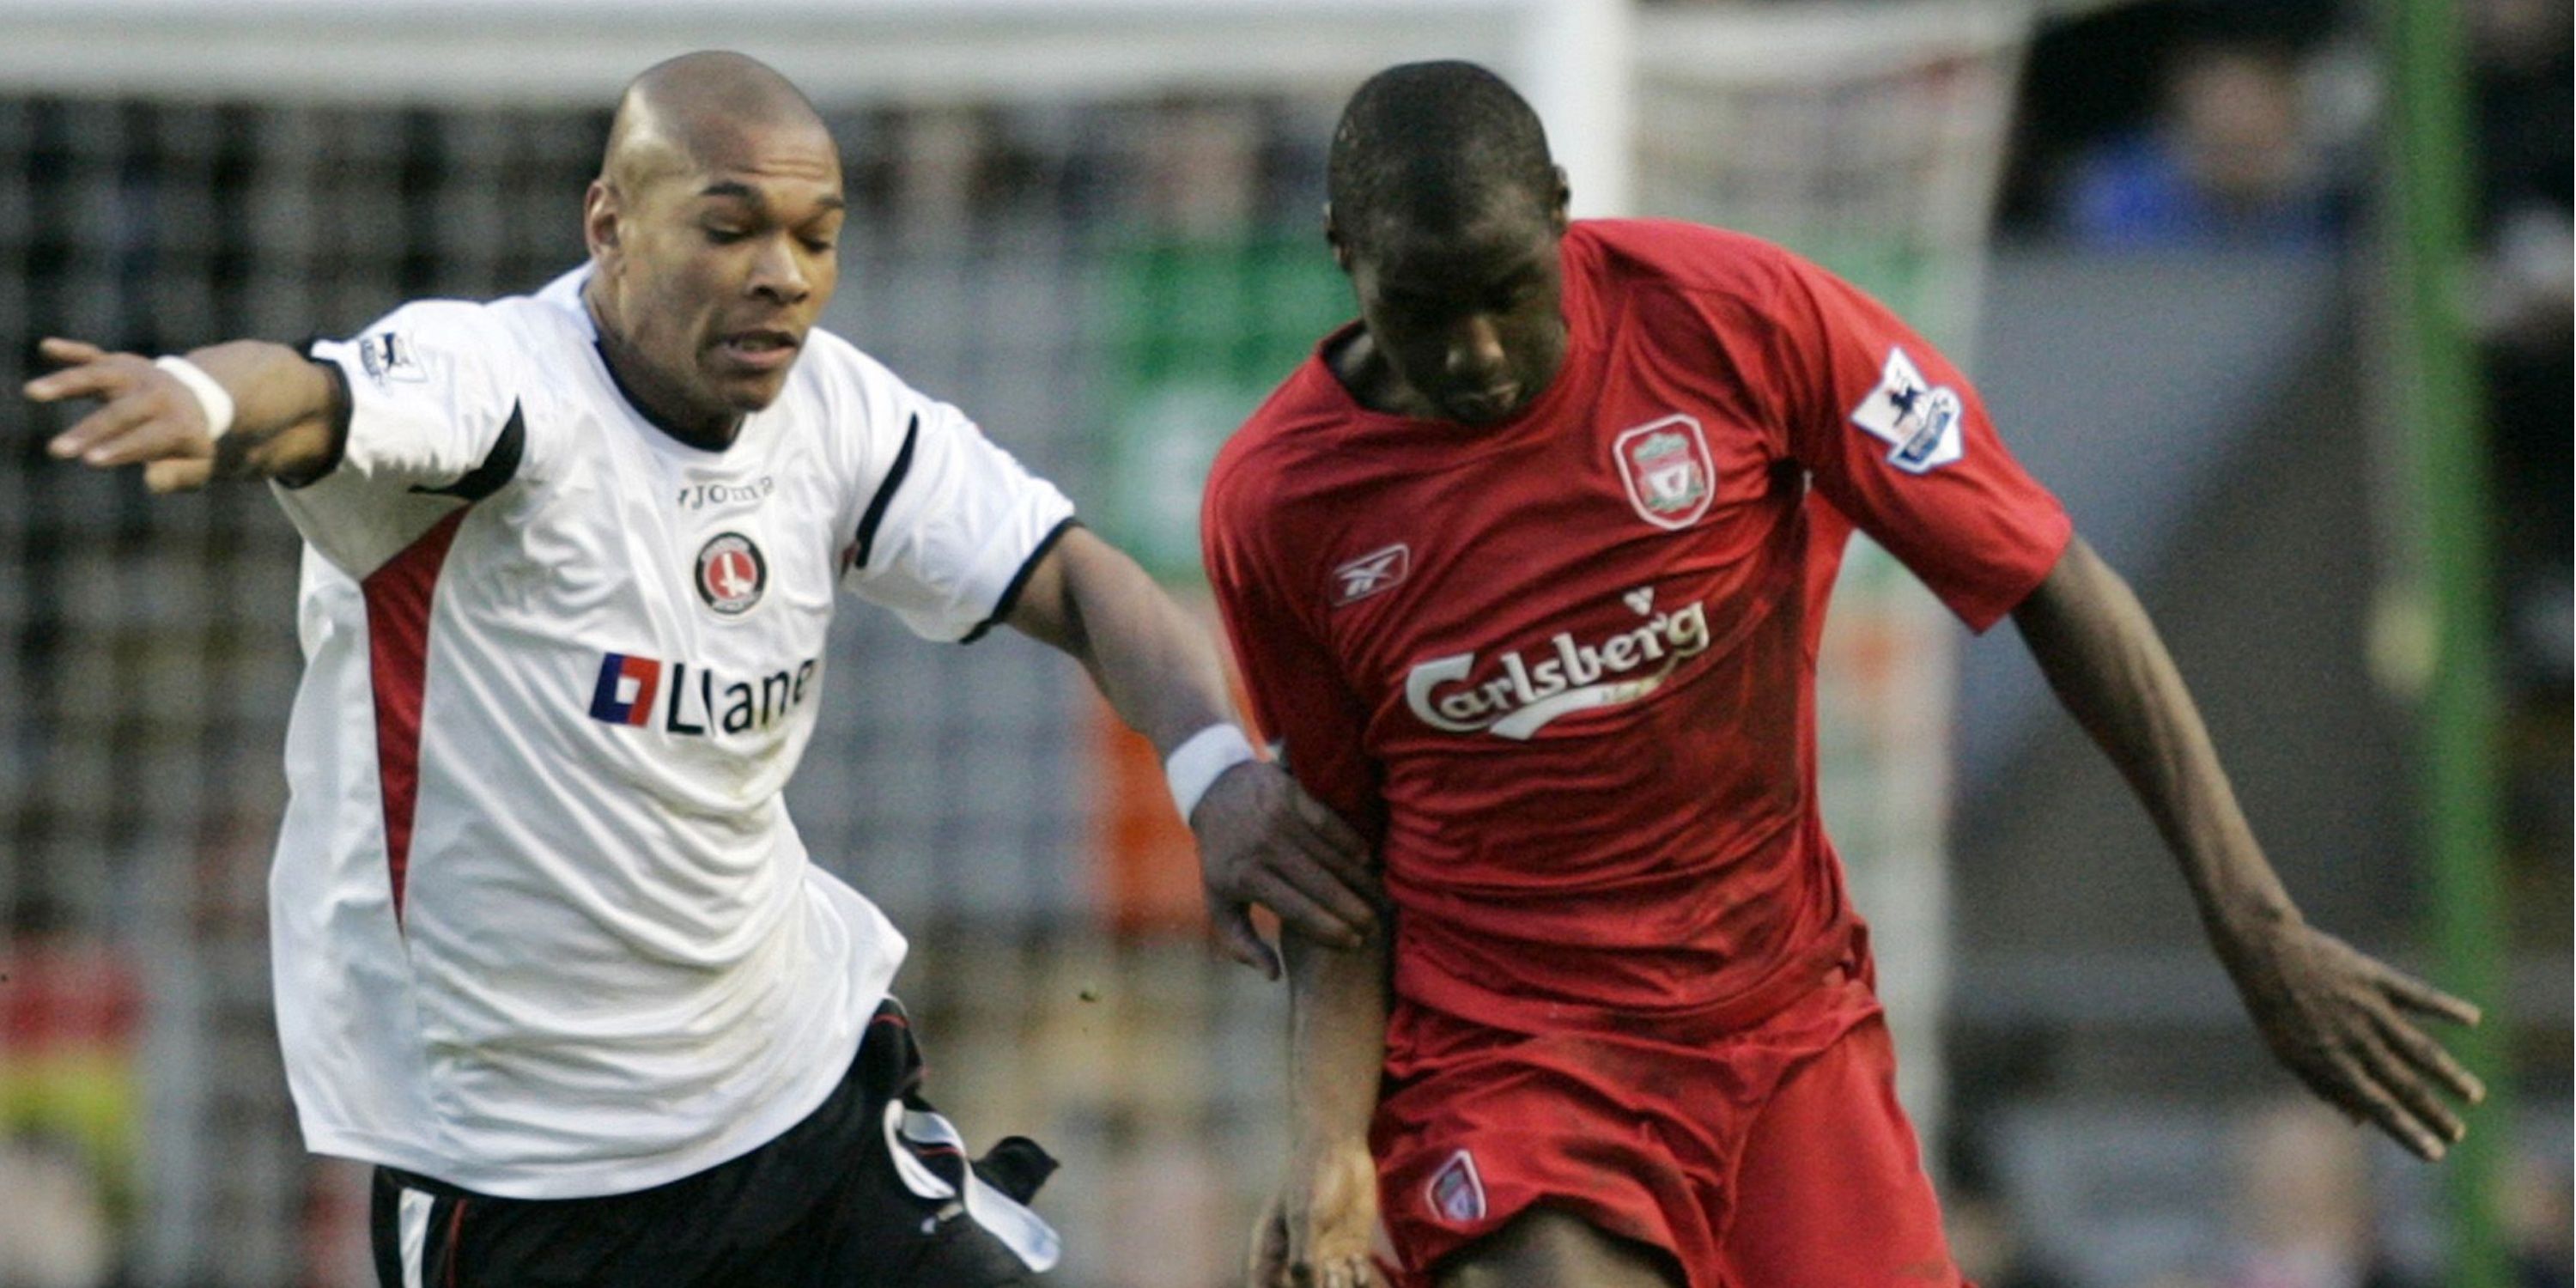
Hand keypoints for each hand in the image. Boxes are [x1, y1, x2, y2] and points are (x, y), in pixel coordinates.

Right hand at [24, 338, 218, 492]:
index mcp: (178, 423)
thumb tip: (153, 480)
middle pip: (120, 413)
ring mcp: (136, 375)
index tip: (91, 460)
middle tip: (58, 450)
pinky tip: (48, 347)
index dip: (120, 448)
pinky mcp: (118, 363)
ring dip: (68, 383)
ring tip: (34, 392)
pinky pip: (93, 355)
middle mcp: (158, 395)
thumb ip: (179, 475)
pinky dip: (72, 351)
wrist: (200, 397)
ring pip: (101, 376)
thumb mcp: (196, 465)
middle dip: (89, 431)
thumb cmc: (188, 442)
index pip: (147, 438)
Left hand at [1192, 761, 1377, 978]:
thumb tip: (1273, 974)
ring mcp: (1281, 819)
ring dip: (1359, 880)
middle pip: (1321, 885)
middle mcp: (1265, 847)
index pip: (1298, 910)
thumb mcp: (1218, 901)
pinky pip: (1332, 824)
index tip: (1354, 943)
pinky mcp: (1294, 796)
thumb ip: (1240, 944)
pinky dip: (1352, 843)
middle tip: (1374, 927)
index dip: (1330, 930)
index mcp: (1246, 877)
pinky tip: (1368, 862)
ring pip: (1331, 856)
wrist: (1215, 791)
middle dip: (1353, 909)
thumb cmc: (1223, 858)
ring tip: (1380, 900)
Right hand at [1248, 1137, 1382, 1287]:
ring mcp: (1323, 1259)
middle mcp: (1294, 1262)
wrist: (1338, 1149)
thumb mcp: (1304, 1214)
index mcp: (1269, 1254)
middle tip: (1330, 1270)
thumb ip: (1302, 1249)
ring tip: (1341, 1264)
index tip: (1306, 1279)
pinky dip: (1358, 1278)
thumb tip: (1304, 1280)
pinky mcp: (1348, 1252)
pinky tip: (1357, 1259)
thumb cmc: (1310, 1177)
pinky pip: (1354, 1280)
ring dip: (1340, 1287)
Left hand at [2225, 918, 2484, 1159]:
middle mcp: (2356, 1039)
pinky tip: (2473, 1018)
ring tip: (2474, 1095)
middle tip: (2459, 1134)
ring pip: (2421, 1048)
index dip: (2407, 1132)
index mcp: (2332, 1062)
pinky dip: (2448, 1007)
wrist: (2266, 952)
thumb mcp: (2288, 1054)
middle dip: (2435, 1112)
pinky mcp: (2378, 979)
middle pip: (2405, 1083)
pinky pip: (2420, 996)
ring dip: (2450, 1074)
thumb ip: (2325, 1087)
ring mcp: (2370, 1008)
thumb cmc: (2275, 1008)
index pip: (2378, 1106)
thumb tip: (2361, 1121)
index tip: (2435, 1154)